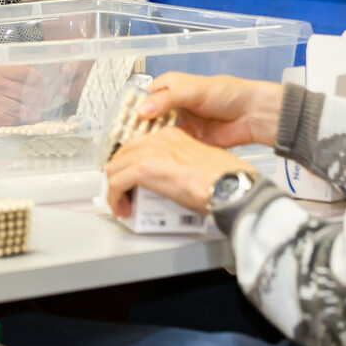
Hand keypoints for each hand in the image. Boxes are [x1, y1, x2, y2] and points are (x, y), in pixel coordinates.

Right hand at [0, 64, 51, 126]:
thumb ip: (2, 69)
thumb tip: (22, 73)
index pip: (24, 72)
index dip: (37, 78)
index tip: (42, 82)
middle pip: (25, 92)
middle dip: (39, 98)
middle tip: (44, 100)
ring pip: (18, 108)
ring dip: (31, 113)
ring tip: (36, 115)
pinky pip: (6, 119)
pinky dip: (16, 121)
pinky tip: (21, 122)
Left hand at [104, 126, 246, 216]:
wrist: (232, 186)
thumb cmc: (227, 179)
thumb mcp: (200, 165)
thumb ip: (180, 168)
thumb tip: (170, 183)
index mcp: (173, 136)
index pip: (138, 146)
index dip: (130, 166)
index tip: (130, 182)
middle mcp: (160, 139)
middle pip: (122, 154)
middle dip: (118, 176)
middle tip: (123, 195)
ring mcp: (152, 152)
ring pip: (115, 168)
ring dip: (115, 190)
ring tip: (123, 205)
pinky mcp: (146, 169)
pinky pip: (116, 183)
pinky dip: (114, 198)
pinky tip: (122, 209)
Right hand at [136, 73, 283, 149]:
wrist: (251, 115)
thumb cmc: (225, 94)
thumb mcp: (193, 90)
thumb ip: (167, 99)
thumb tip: (141, 111)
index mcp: (167, 88)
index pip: (140, 99)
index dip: (129, 112)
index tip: (118, 128)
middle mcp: (169, 107)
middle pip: (144, 120)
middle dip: (135, 132)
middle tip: (123, 148)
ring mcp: (177, 126)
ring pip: (154, 136)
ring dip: (146, 145)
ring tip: (132, 157)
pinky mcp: (186, 142)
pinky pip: (168, 148)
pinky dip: (160, 155)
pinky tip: (150, 162)